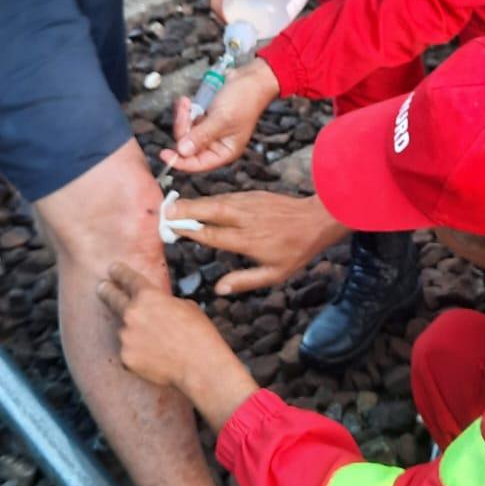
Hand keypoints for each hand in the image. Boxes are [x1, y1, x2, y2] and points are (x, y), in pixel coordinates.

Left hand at [97, 262, 258, 429]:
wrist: (200, 367)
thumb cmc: (199, 335)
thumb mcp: (186, 306)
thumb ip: (164, 303)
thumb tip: (157, 307)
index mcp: (148, 296)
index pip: (127, 278)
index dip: (119, 272)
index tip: (113, 269)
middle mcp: (132, 313)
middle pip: (111, 298)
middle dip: (106, 291)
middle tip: (102, 287)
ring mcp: (125, 337)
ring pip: (124, 331)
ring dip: (133, 333)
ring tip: (156, 344)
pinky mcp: (125, 358)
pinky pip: (128, 352)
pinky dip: (138, 354)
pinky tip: (156, 359)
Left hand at [164, 57, 279, 174]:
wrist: (251, 78)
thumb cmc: (244, 100)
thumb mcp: (221, 119)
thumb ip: (201, 137)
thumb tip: (182, 151)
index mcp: (225, 151)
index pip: (198, 164)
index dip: (180, 161)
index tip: (164, 154)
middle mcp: (217, 144)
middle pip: (188, 147)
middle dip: (183, 128)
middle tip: (185, 112)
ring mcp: (210, 131)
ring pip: (186, 133)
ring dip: (183, 117)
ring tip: (187, 103)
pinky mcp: (206, 119)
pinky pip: (189, 121)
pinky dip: (186, 111)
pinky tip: (188, 101)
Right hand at [165, 190, 345, 293]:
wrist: (317, 220)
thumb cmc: (296, 250)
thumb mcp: (274, 275)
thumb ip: (244, 281)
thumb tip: (219, 289)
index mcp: (248, 240)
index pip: (212, 234)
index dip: (191, 231)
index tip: (173, 229)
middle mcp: (246, 219)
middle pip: (210, 211)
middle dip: (187, 210)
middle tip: (166, 211)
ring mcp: (250, 204)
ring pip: (217, 200)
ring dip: (196, 202)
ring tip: (176, 205)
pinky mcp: (254, 195)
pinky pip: (228, 196)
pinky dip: (212, 198)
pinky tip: (202, 203)